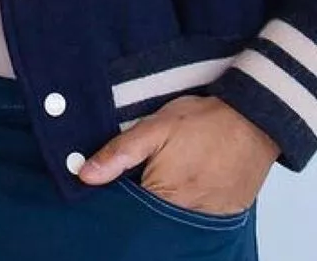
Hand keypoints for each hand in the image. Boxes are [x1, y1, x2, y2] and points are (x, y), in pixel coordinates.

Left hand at [79, 95, 278, 214]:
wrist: (252, 120)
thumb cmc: (201, 121)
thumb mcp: (154, 128)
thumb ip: (120, 152)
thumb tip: (85, 175)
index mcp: (163, 194)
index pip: (128, 208)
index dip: (118, 194)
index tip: (113, 181)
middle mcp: (186, 214)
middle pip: (151, 216)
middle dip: (142, 200)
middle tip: (147, 172)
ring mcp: (208, 218)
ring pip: (173, 217)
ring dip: (165, 202)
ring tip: (167, 174)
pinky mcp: (225, 214)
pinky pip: (198, 217)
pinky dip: (188, 204)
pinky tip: (188, 181)